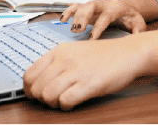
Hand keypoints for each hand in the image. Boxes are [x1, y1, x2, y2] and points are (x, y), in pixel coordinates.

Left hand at [23, 34, 157, 109]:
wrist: (128, 53)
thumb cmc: (103, 55)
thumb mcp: (74, 51)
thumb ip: (56, 63)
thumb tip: (39, 81)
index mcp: (59, 51)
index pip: (29, 75)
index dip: (30, 89)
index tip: (38, 94)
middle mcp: (64, 60)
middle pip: (35, 88)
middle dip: (41, 99)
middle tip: (53, 99)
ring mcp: (76, 71)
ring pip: (47, 96)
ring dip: (52, 104)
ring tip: (63, 100)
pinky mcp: (88, 84)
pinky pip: (64, 101)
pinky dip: (66, 107)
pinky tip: (74, 102)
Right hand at [60, 0, 148, 39]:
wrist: (129, 8)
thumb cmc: (132, 18)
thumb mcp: (139, 24)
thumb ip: (138, 32)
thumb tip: (136, 42)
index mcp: (117, 8)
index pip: (106, 16)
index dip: (98, 27)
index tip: (92, 39)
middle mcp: (104, 4)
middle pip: (91, 6)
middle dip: (83, 17)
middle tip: (78, 30)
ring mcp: (95, 5)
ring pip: (83, 5)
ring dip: (75, 15)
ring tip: (71, 29)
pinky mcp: (89, 7)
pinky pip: (76, 6)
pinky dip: (68, 11)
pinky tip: (62, 19)